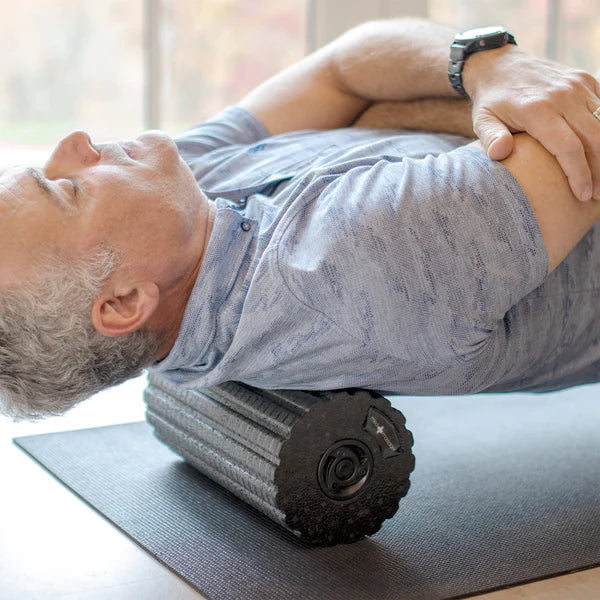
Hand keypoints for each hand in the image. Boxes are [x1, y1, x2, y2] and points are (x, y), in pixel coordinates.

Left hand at [465, 45, 599, 200]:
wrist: (499, 65)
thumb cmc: (491, 101)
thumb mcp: (482, 121)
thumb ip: (491, 138)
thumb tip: (500, 153)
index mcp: (538, 109)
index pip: (568, 147)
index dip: (579, 174)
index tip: (582, 195)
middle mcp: (562, 96)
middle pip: (594, 138)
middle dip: (599, 170)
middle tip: (596, 195)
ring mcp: (577, 86)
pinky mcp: (585, 80)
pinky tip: (599, 153)